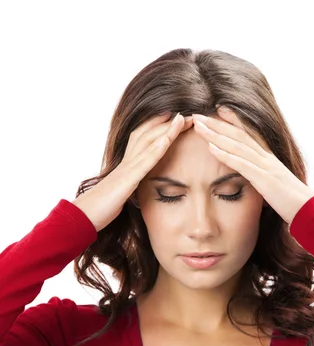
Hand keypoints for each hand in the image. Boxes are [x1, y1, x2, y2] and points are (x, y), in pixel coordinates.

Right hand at [73, 112, 193, 231]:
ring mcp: (126, 169)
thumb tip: (135, 189)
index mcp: (125, 165)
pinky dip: (157, 148)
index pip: (142, 139)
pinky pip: (145, 161)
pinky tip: (169, 138)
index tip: (173, 118)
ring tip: (182, 118)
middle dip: (167, 123)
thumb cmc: (101, 209)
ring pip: (148, 142)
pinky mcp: (127, 180)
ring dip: (167, 129)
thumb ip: (130, 188)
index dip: (156, 126)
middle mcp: (125, 161)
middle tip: (184, 114)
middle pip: (147, 135)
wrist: (84, 217)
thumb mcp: (121, 195)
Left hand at [191, 106, 313, 223]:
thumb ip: (265, 181)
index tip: (219, 109)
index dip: (234, 120)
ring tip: (198, 126)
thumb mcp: (277, 187)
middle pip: (239, 135)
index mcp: (270, 159)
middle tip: (198, 115)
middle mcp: (267, 158)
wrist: (309, 211)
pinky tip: (211, 148)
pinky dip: (225, 155)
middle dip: (217, 124)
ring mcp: (266, 167)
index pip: (250, 134)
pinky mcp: (264, 180)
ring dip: (216, 135)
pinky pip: (242, 164)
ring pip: (238, 145)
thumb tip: (258, 182)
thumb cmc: (293, 203)